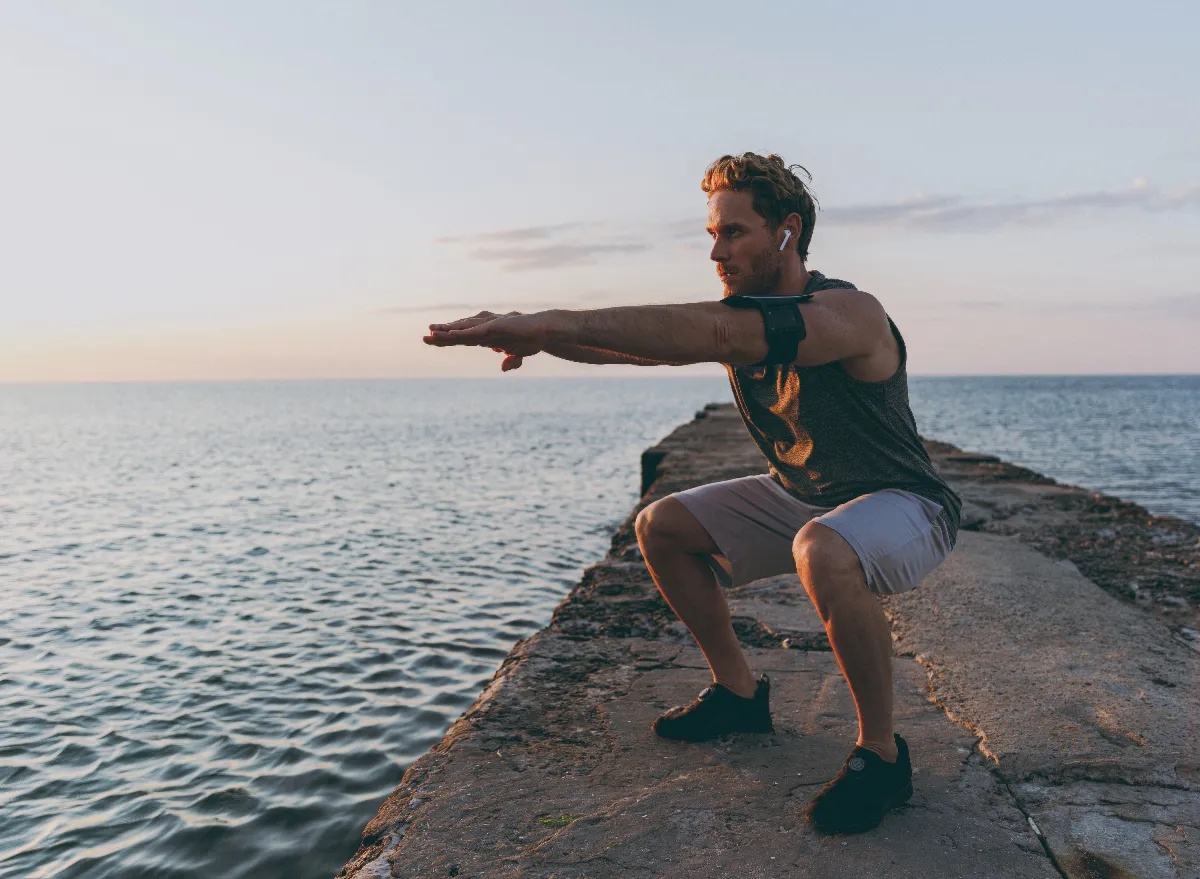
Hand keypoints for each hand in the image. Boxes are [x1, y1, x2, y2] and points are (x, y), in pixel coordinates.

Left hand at [423, 310, 543, 371]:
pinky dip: (464, 332)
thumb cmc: (532, 340)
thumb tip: (503, 367)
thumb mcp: (519, 354)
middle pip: (459, 333)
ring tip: (432, 332)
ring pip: (465, 330)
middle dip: (441, 335)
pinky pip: (476, 331)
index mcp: (486, 337)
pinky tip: (452, 333)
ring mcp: (490, 327)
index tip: (431, 341)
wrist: (545, 331)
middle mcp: (485, 331)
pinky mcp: (496, 327)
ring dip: (448, 331)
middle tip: (423, 338)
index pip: (462, 338)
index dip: (446, 340)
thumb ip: (511, 361)